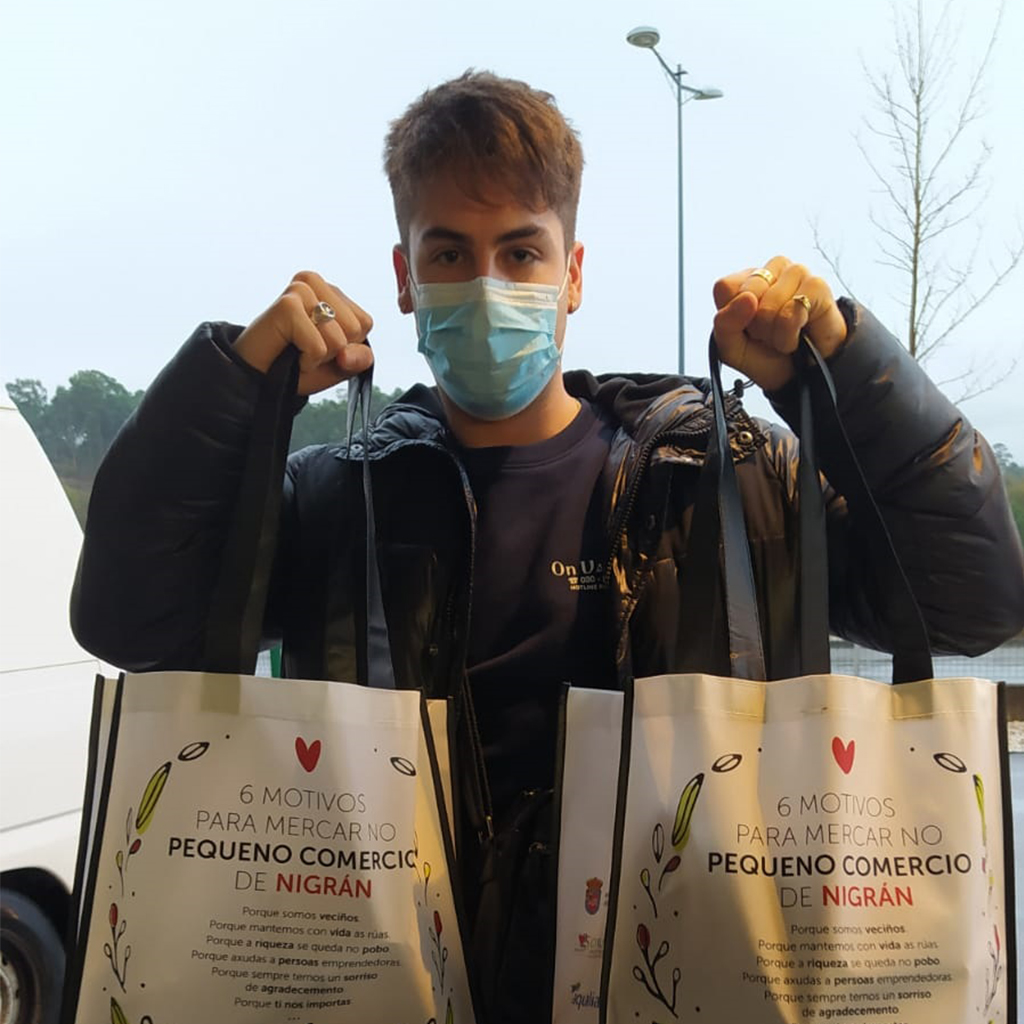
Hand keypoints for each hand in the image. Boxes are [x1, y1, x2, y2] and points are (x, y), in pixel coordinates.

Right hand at [234, 271, 374, 395]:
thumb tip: (351, 354)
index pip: (365, 323)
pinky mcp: (287, 304)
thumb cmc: (294, 366)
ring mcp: (301, 290)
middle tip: (305, 348)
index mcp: (332, 293)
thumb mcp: (337, 365)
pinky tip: (288, 352)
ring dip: (318, 357)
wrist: (257, 377)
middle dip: (334, 351)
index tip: (320, 346)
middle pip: (356, 329)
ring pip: (338, 339)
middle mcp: (316, 284)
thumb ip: (358, 358)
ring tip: (295, 349)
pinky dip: (306, 361)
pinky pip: (318, 347)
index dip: (347, 346)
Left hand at [712, 256, 847, 391]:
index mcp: (745, 281)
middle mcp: (770, 271)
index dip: (733, 316)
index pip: (724, 287)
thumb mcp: (732, 348)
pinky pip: (791, 314)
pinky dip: (789, 336)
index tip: (746, 327)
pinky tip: (798, 334)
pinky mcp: (817, 285)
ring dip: (774, 334)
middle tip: (767, 333)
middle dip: (756, 326)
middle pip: (747, 295)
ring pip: (769, 306)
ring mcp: (795, 273)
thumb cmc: (767, 356)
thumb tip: (746, 298)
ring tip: (784, 334)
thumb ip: (725, 323)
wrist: (802, 374)